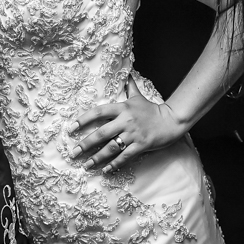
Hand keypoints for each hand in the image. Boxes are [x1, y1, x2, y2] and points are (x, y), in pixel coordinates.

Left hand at [67, 77, 189, 172]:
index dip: (83, 120)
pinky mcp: (141, 145)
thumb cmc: (152, 109)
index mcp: (122, 108)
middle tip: (73, 152)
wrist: (172, 120)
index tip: (71, 128)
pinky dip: (114, 164)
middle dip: (85, 144)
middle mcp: (125, 121)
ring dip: (97, 158)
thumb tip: (126, 73)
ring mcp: (133, 134)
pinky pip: (125, 157)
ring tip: (86, 165)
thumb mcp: (138, 97)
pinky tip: (105, 170)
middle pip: (101, 133)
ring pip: (111, 148)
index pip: (98, 112)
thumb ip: (129, 86)